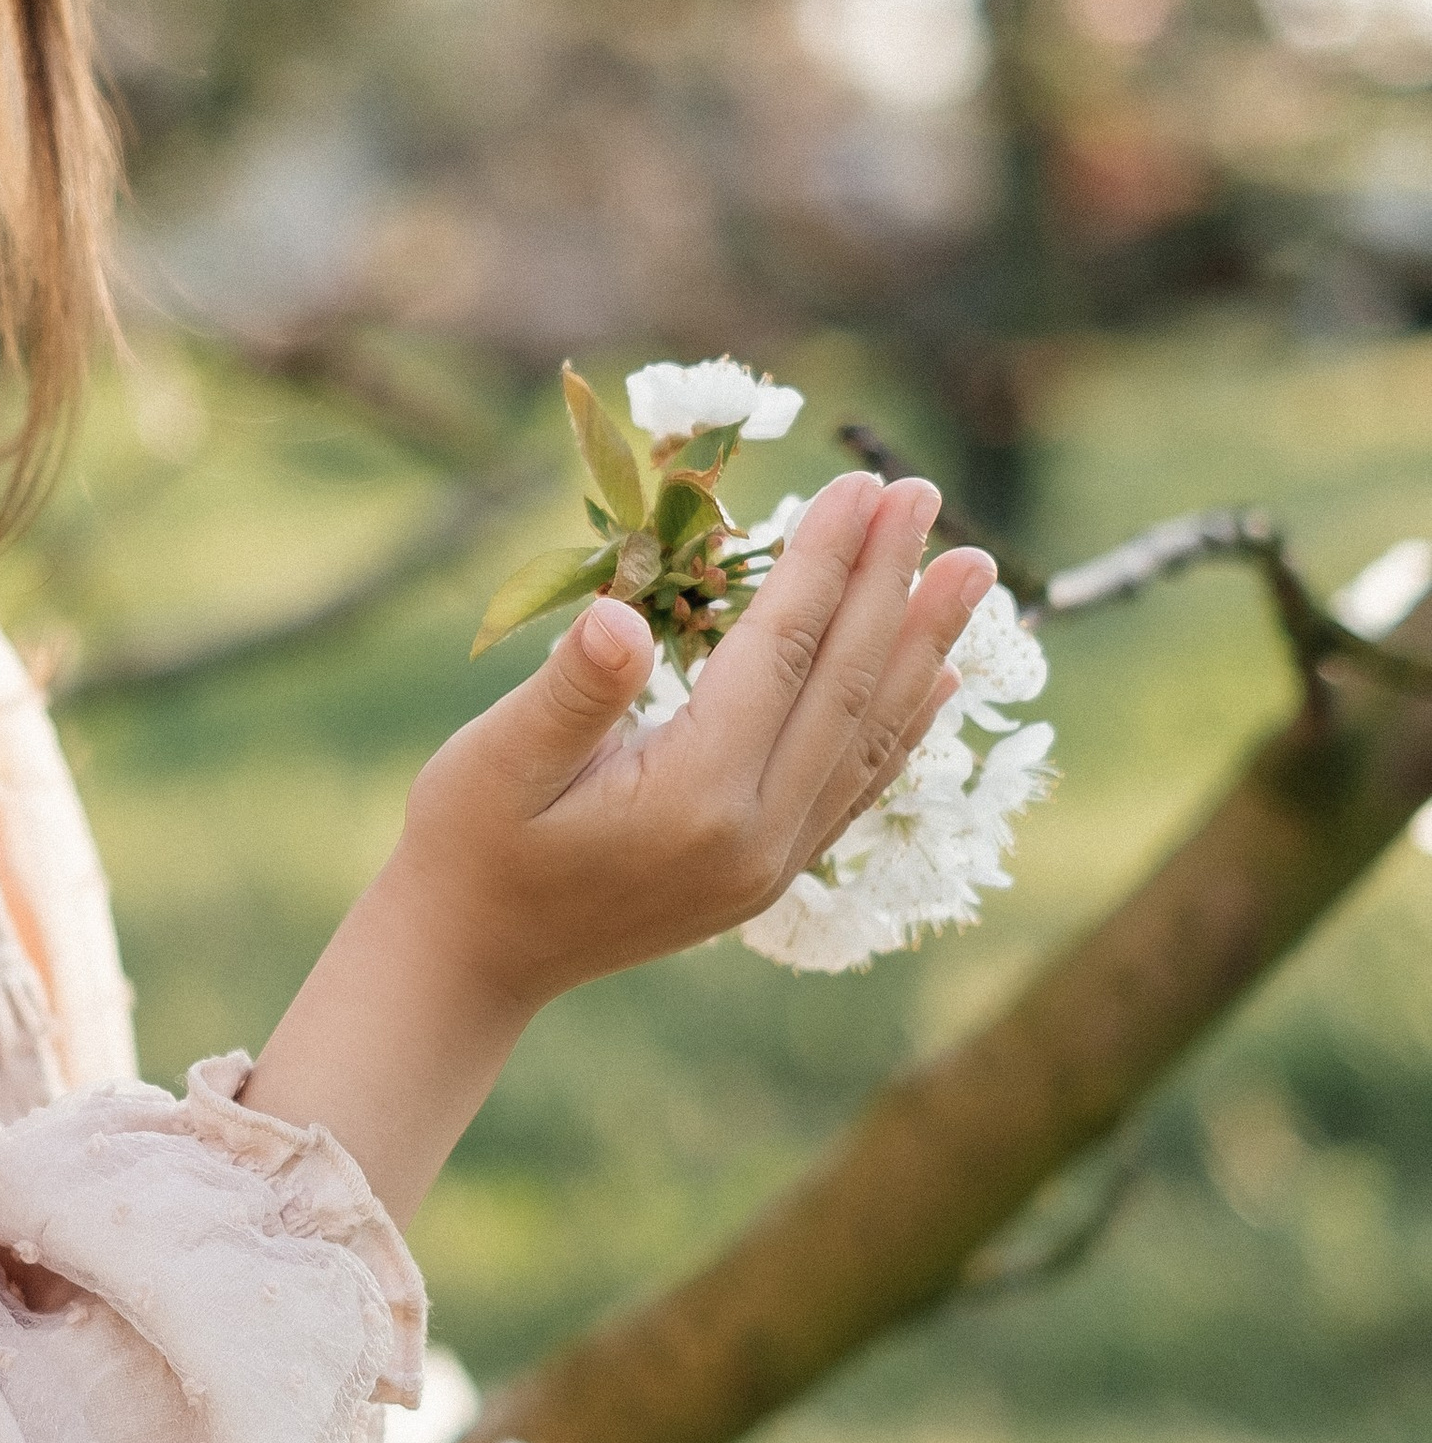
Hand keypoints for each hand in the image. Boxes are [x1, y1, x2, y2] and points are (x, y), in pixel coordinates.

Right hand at [244, 472, 994, 1225]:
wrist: (472, 958)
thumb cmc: (468, 841)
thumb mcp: (495, 757)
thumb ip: (571, 689)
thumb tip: (620, 617)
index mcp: (695, 796)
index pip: (780, 654)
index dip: (823, 563)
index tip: (859, 484)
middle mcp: (756, 838)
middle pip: (843, 686)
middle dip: (890, 582)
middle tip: (926, 491)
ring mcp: (772, 863)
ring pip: (868, 736)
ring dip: (923, 644)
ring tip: (974, 570)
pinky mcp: (769, 874)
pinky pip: (857, 786)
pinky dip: (905, 725)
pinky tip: (938, 677)